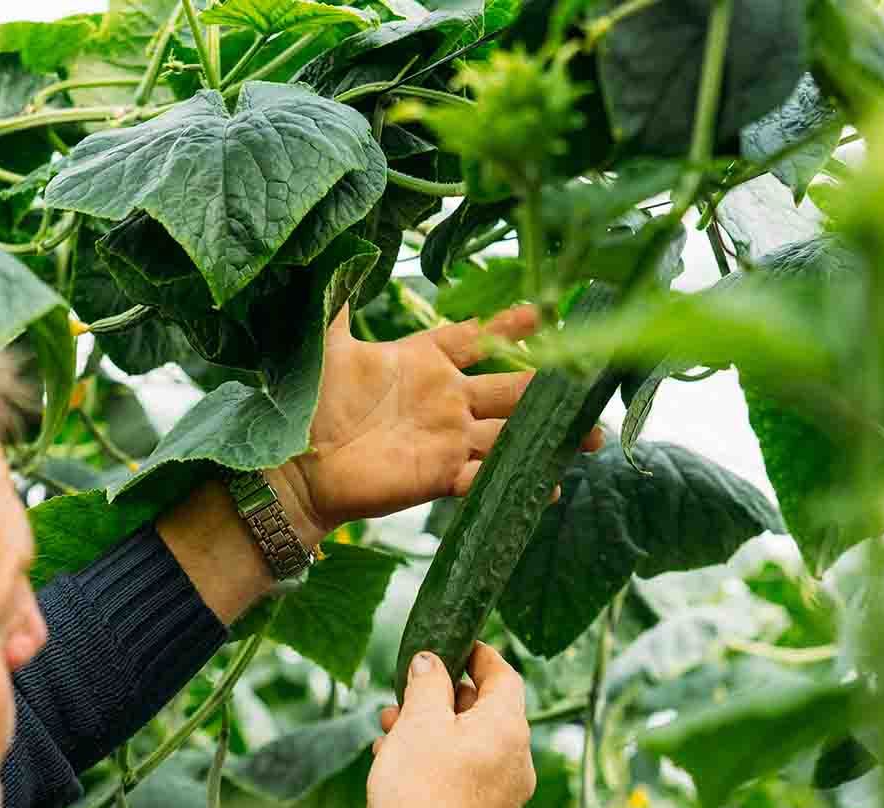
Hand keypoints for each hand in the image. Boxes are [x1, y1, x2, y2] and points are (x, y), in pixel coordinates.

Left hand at [266, 306, 603, 539]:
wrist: (293, 465)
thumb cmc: (308, 405)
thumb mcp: (324, 345)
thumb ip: (335, 301)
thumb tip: (334, 249)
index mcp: (422, 362)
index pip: (475, 338)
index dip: (507, 327)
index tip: (543, 311)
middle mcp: (445, 399)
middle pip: (510, 388)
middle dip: (550, 387)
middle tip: (589, 378)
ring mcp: (446, 439)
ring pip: (510, 434)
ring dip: (548, 435)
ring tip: (590, 435)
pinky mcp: (439, 476)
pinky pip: (486, 477)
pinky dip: (516, 480)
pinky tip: (550, 482)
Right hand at [364, 643, 534, 807]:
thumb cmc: (422, 791)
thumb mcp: (419, 723)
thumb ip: (427, 684)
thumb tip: (431, 662)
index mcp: (508, 727)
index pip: (504, 676)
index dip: (479, 656)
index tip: (456, 645)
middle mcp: (517, 759)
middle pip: (484, 712)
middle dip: (442, 698)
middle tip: (406, 693)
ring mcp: (504, 794)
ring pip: (470, 746)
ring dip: (432, 732)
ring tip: (390, 730)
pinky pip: (465, 777)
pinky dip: (437, 763)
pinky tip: (398, 766)